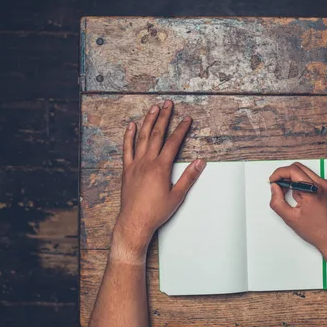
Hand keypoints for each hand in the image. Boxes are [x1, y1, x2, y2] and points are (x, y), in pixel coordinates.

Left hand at [115, 100, 205, 255]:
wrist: (135, 221)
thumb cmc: (156, 211)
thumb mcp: (178, 196)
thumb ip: (189, 177)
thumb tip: (200, 162)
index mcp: (161, 168)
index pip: (173, 143)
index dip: (181, 129)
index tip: (187, 119)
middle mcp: (147, 162)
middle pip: (157, 134)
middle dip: (164, 117)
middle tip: (168, 104)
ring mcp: (135, 164)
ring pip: (142, 137)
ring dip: (148, 121)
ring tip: (153, 108)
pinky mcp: (127, 169)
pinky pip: (127, 148)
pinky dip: (129, 136)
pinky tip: (132, 126)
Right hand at [269, 162, 326, 257]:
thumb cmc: (317, 232)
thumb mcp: (290, 218)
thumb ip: (277, 201)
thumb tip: (274, 188)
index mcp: (313, 191)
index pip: (292, 170)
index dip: (279, 173)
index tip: (273, 179)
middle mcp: (323, 185)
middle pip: (299, 167)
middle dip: (286, 175)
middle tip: (280, 187)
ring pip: (307, 172)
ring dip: (296, 180)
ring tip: (295, 197)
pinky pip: (315, 179)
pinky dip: (306, 185)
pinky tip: (305, 198)